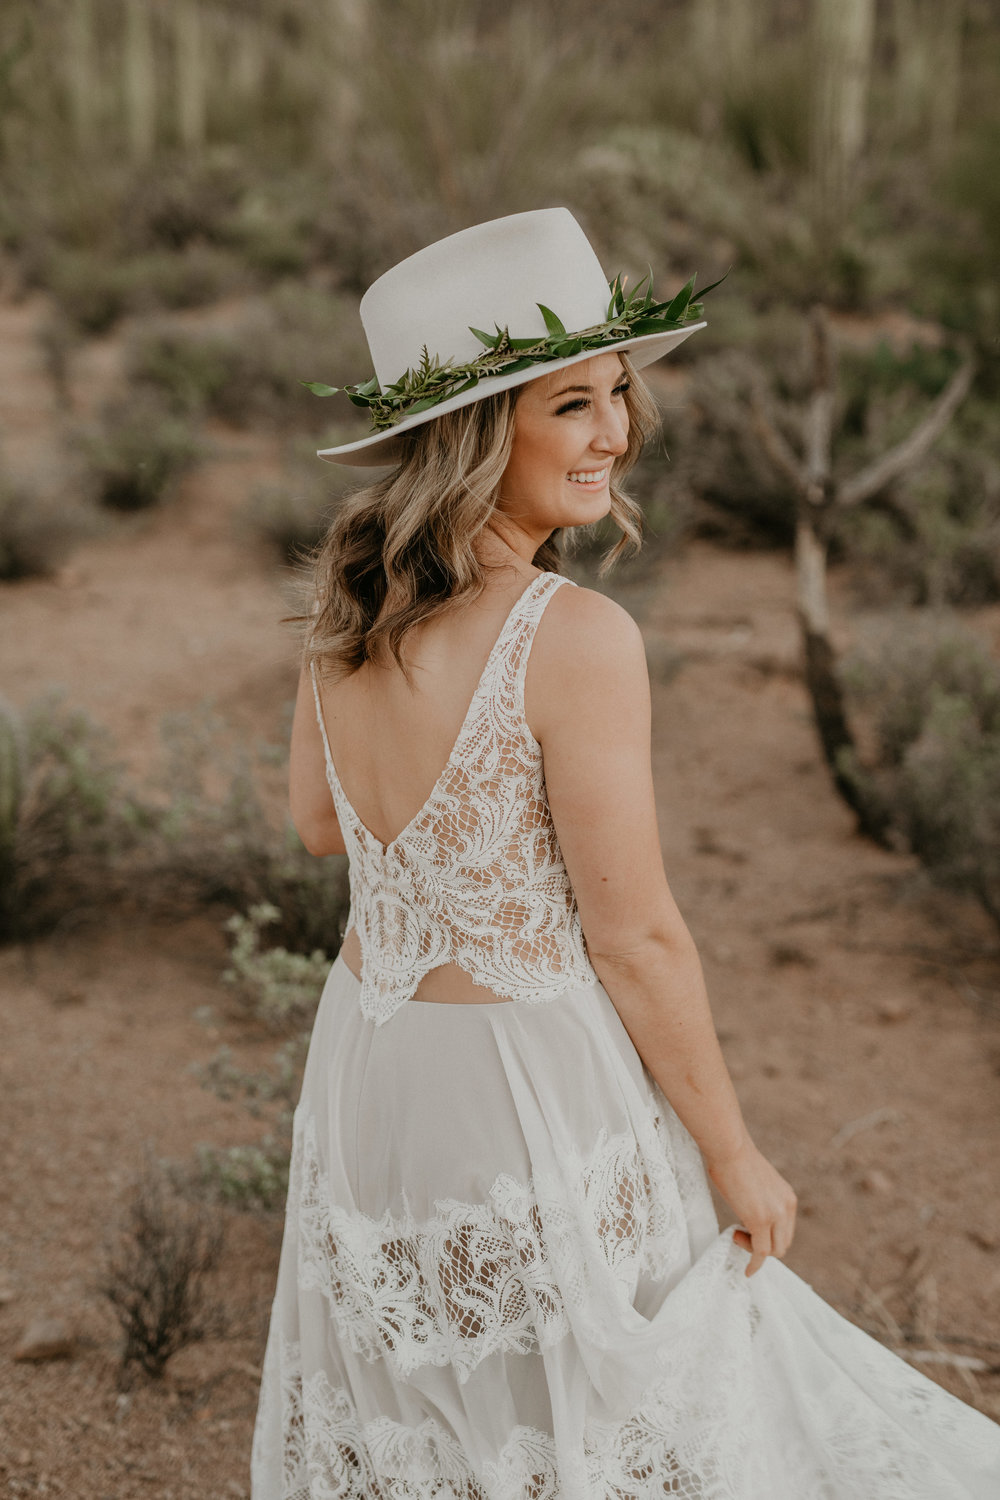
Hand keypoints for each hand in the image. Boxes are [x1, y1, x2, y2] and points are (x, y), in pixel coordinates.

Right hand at [705, 1137, 796, 1276]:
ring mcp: (775, 1215)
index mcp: (787, 1198)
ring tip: (736, 1235)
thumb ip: (760, 1200)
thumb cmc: (733, 1158)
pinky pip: (761, 1252)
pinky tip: (747, 1270)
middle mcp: (787, 1207)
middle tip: (740, 1234)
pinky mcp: (759, 1220)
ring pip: (774, 1251)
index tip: (747, 1233)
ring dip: (755, 1251)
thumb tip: (749, 1210)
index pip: (785, 1230)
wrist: (728, 1147)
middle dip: (763, 1246)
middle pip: (783, 1243)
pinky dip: (755, 1264)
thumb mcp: (755, 1183)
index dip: (768, 1237)